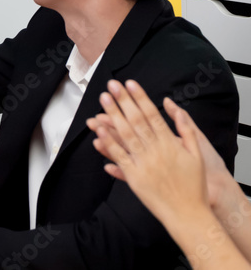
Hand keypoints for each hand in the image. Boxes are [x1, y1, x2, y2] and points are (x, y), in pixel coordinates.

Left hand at [86, 79, 207, 224]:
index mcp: (170, 143)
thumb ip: (186, 129)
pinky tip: (99, 131)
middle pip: (136, 120)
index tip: (130, 83)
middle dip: (123, 100)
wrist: (189, 213)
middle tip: (111, 85)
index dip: (140, 97)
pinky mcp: (134, 177)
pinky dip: (109, 144)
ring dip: (113, 116)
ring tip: (103, 100)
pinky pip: (119, 157)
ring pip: (125, 135)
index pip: (152, 114)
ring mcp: (144, 163)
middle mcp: (156, 151)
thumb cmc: (193, 185)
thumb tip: (174, 107)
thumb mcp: (197, 154)